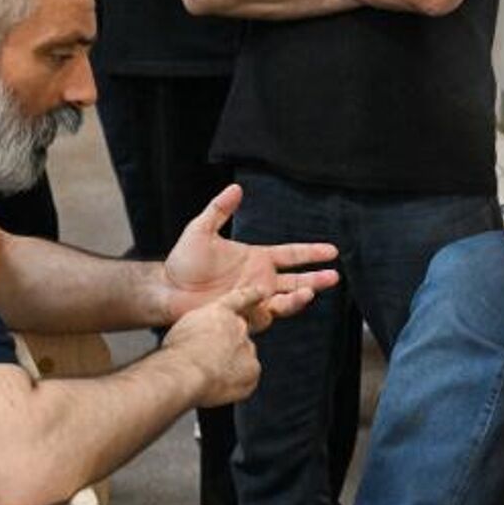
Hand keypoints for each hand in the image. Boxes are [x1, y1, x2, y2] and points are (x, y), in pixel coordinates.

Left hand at [162, 184, 338, 328]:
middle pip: (297, 279)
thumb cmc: (183, 262)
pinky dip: (284, 307)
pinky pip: (271, 313)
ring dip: (303, 295)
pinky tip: (290, 299)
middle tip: (334, 276)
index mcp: (257, 258)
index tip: (332, 250)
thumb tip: (236, 188)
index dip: (311, 252)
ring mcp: (256, 299)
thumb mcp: (201, 230)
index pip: (291, 255)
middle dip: (317, 278)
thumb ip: (219, 210)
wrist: (168, 291)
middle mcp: (261, 279)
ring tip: (313, 290)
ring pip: (288, 299)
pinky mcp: (247, 316)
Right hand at [163, 286, 264, 406]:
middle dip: (229, 347)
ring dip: (233, 366)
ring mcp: (247, 349)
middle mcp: (239, 327)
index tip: (262, 292)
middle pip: (240, 335)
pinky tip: (219, 386)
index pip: (240, 299)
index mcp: (220, 312)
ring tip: (210, 375)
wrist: (185, 373)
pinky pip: (247, 379)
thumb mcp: (184, 328)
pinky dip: (237, 384)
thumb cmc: (177, 353)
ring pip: (244, 357)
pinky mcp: (252, 371)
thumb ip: (200, 326)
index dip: (252, 295)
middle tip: (209, 361)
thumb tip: (202, 336)